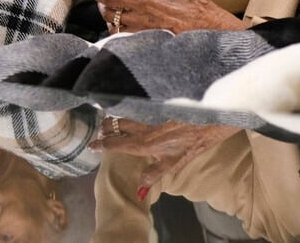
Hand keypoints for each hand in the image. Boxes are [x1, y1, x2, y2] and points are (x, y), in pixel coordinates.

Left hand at [91, 0, 245, 33]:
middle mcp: (140, 19)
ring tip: (111, 19)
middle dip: (103, 10)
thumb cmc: (194, 5)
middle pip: (110, 16)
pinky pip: (128, 40)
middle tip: (103, 5)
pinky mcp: (150, 43)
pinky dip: (121, 35)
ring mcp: (144, 33)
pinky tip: (125, 33)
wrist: (209, 29)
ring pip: (117, 30)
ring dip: (111, 24)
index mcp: (144, 1)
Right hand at [92, 117, 239, 196]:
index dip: (103, 145)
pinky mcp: (159, 111)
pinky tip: (133, 118)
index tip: (91, 145)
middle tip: (99, 131)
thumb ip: (154, 174)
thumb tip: (140, 189)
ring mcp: (151, 118)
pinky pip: (138, 114)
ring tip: (109, 123)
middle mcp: (145, 128)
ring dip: (117, 120)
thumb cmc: (193, 143)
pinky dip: (130, 117)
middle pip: (119, 125)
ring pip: (128, 117)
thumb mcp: (175, 163)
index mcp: (145, 143)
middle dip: (107, 127)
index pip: (118, 143)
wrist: (208, 119)